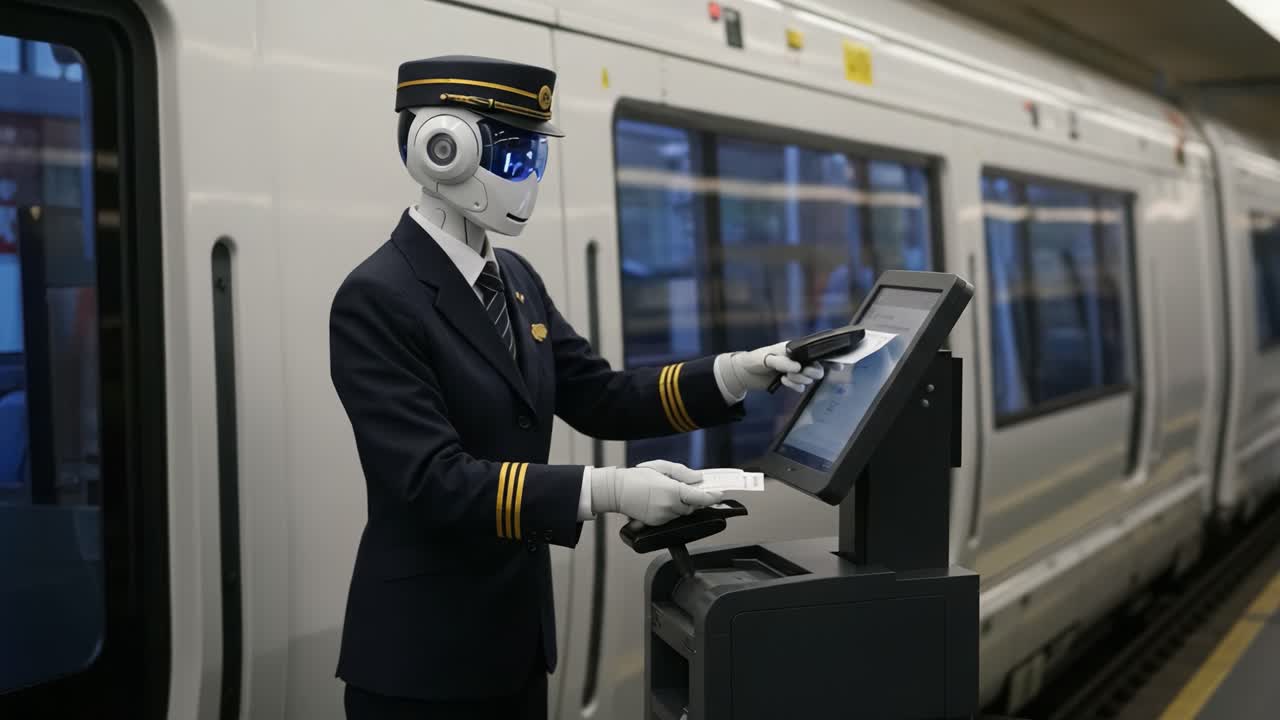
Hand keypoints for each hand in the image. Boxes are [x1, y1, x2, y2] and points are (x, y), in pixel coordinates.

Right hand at [589, 461, 722, 525]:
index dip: (712, 496)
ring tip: (669, 492)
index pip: (700, 498)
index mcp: (673, 491)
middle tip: (691, 489)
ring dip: (682, 505)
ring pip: (682, 513)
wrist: (616, 491)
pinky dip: (671, 510)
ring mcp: (663, 517)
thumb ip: (683, 473)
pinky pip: (671, 518)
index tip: (719, 493)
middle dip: (694, 499)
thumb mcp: (661, 467)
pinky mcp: (656, 523)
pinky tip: (661, 500)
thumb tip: (698, 478)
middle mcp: (670, 507)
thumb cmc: (636, 477)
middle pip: (693, 507)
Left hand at [720, 341, 823, 394]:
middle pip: (818, 368)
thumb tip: (798, 368)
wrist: (745, 373)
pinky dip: (794, 386)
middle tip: (803, 372)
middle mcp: (799, 360)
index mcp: (796, 349)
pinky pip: (801, 388)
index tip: (840, 364)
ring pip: (809, 379)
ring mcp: (795, 372)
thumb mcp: (767, 358)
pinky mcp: (790, 382)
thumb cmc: (755, 360)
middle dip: (812, 372)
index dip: (830, 358)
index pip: (816, 352)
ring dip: (800, 380)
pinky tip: (783, 381)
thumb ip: (782, 362)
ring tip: (786, 376)